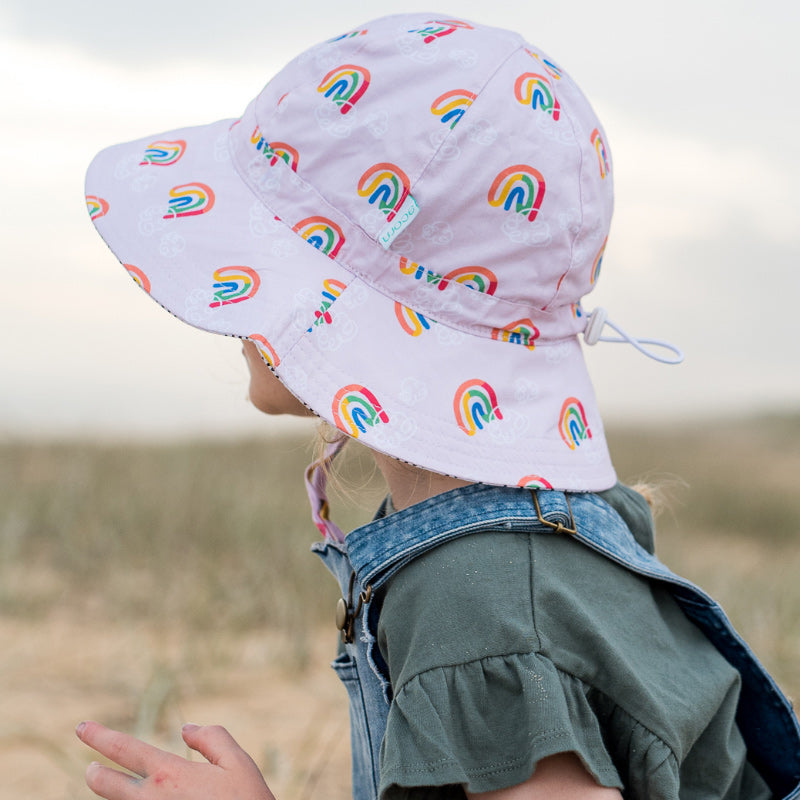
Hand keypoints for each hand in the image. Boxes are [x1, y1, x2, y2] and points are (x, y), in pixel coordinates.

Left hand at [76, 720, 276, 799]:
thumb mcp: (238, 762)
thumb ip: (212, 738)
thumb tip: (186, 729)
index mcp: (170, 774)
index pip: (125, 749)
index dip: (99, 736)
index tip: (82, 727)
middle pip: (105, 785)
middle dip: (96, 774)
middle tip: (92, 769)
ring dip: (114, 796)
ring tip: (115, 787)